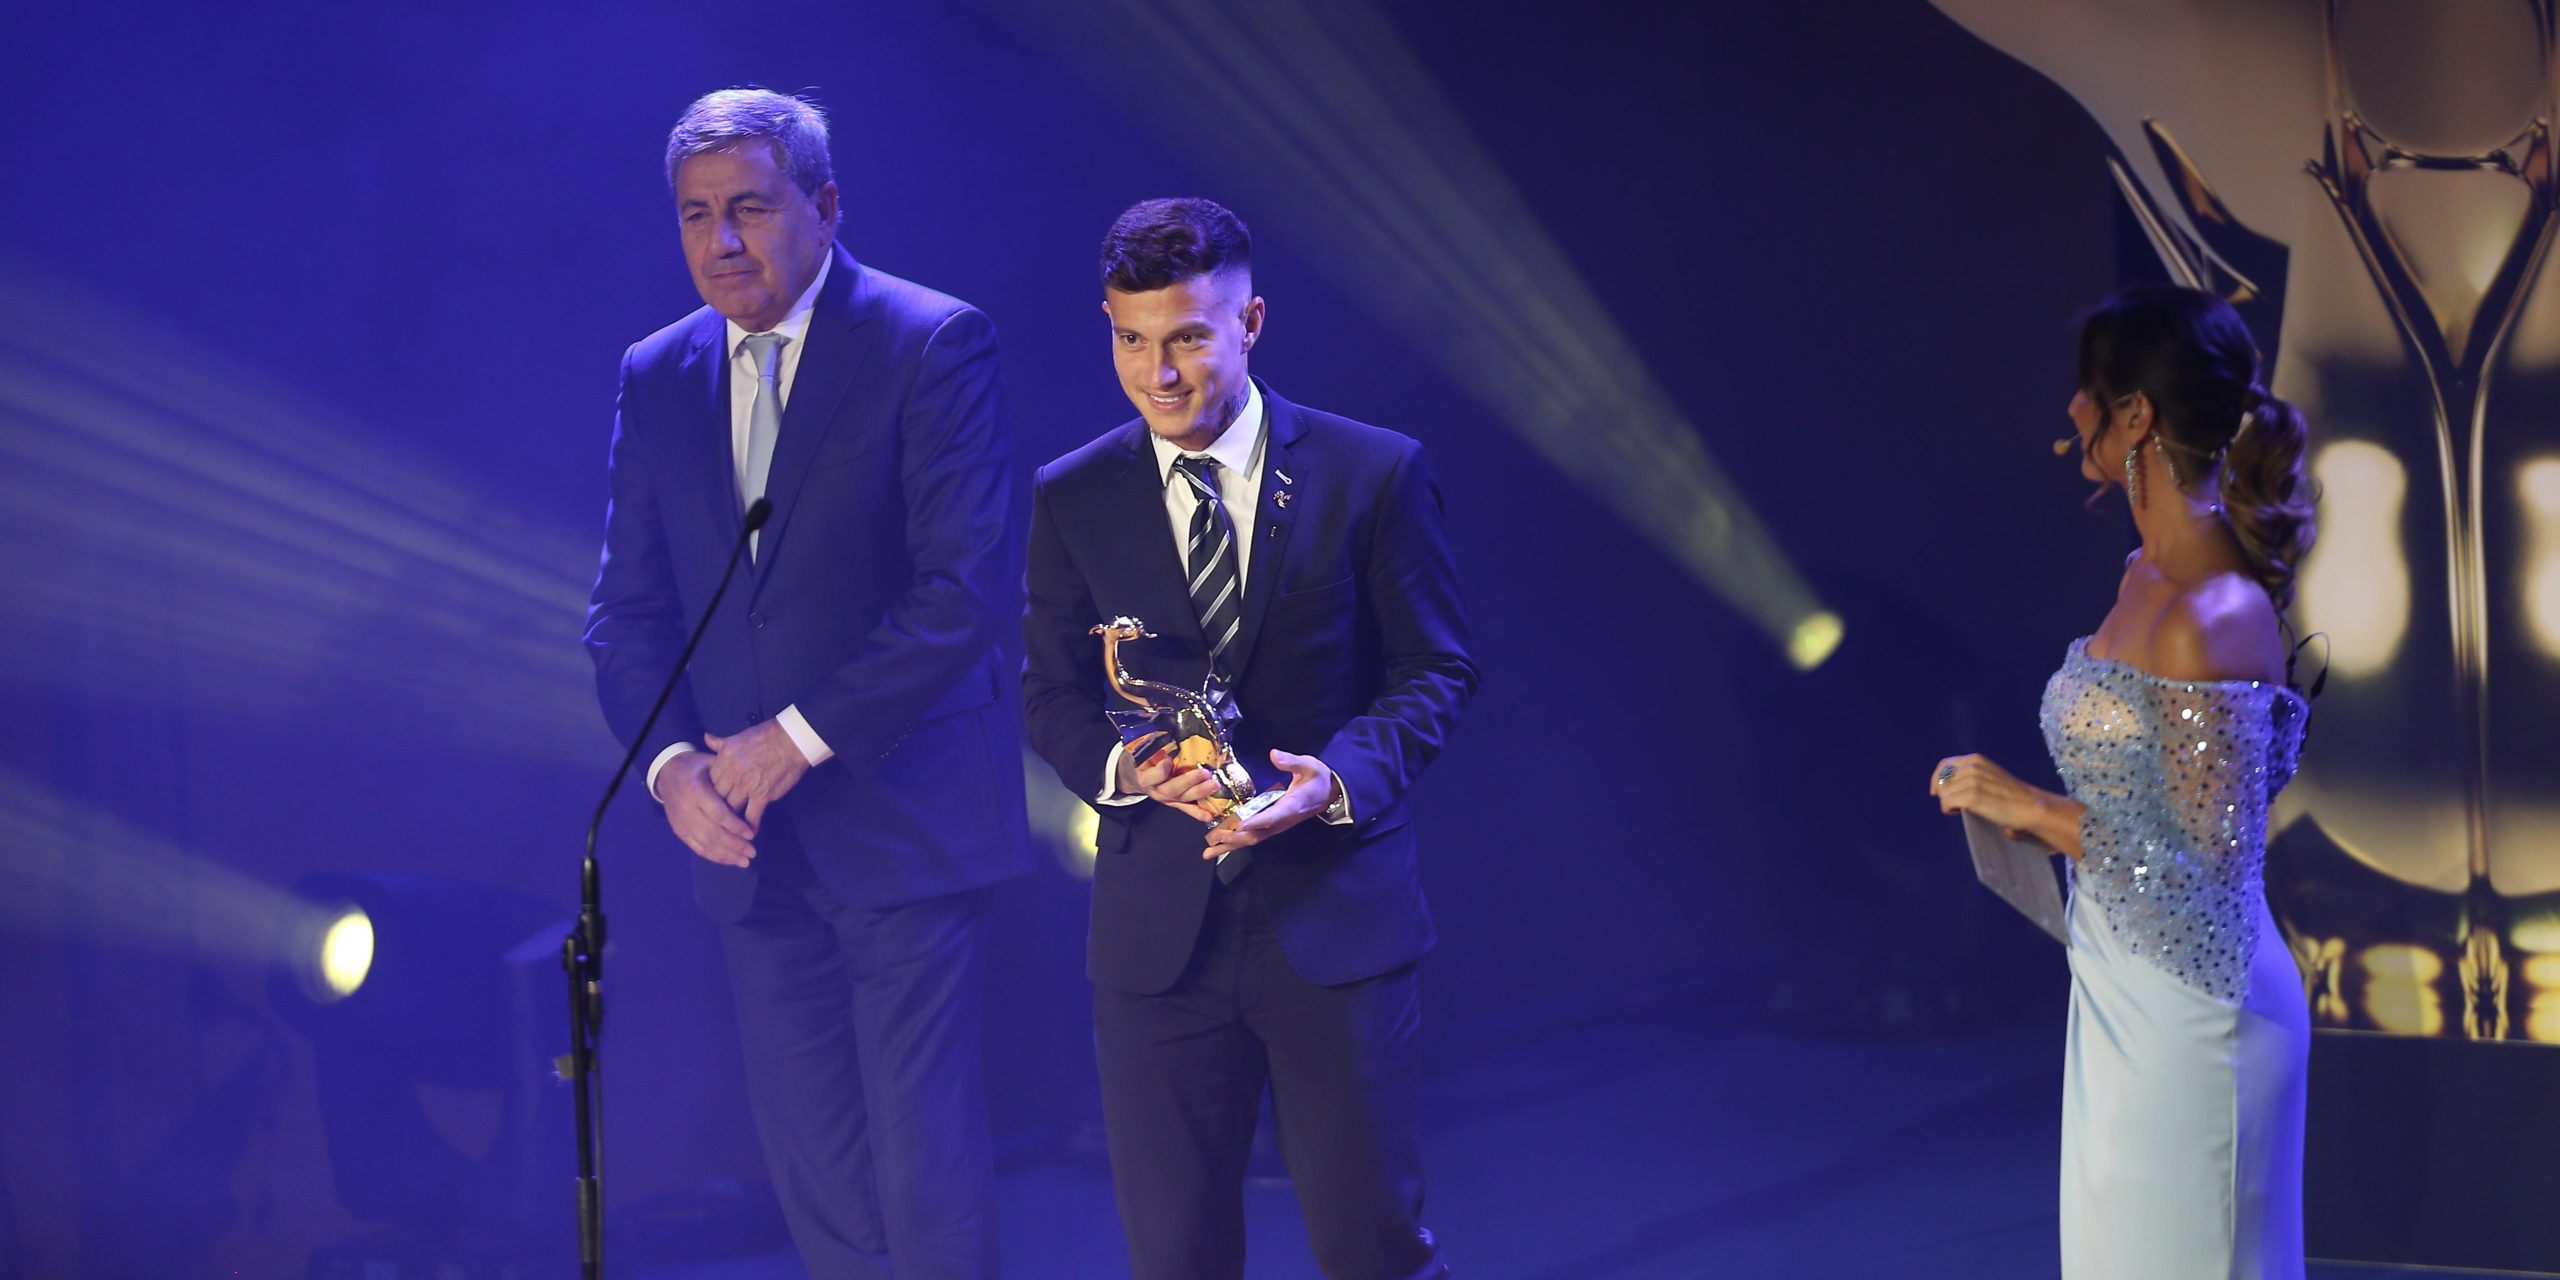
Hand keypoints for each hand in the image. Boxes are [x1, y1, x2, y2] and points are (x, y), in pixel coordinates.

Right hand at [660, 751, 757, 866]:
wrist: (668, 773)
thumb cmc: (697, 768)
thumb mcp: (713, 764)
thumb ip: (729, 779)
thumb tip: (753, 794)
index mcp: (695, 789)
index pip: (717, 813)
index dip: (735, 826)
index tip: (751, 834)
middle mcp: (686, 808)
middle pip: (712, 833)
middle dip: (734, 845)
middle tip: (752, 852)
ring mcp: (681, 822)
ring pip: (705, 844)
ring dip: (726, 855)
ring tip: (745, 860)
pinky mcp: (679, 831)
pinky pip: (697, 848)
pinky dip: (715, 856)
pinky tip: (730, 860)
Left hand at [704, 720, 811, 830]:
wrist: (792, 739)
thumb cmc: (767, 736)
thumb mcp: (739, 736)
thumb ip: (720, 743)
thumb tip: (706, 738)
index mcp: (724, 757)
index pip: (708, 781)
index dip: (709, 792)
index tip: (712, 799)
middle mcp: (732, 772)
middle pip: (716, 797)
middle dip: (716, 808)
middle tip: (718, 817)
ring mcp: (746, 785)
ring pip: (730, 808)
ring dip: (731, 819)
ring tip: (731, 827)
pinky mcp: (762, 794)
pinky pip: (751, 816)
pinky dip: (749, 826)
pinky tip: (749, 832)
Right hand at [1121, 732, 1221, 822]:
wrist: (1136, 776)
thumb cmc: (1141, 760)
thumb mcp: (1140, 750)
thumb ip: (1150, 742)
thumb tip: (1161, 724)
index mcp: (1144, 777)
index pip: (1151, 777)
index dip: (1160, 771)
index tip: (1168, 761)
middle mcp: (1156, 790)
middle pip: (1172, 789)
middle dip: (1188, 781)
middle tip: (1203, 773)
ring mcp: (1167, 798)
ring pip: (1184, 798)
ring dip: (1200, 793)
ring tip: (1214, 785)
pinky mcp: (1176, 803)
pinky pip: (1188, 809)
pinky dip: (1199, 812)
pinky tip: (1211, 814)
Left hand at [1203, 750, 1337, 861]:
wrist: (1328, 794)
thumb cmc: (1317, 778)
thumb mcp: (1309, 765)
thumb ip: (1291, 761)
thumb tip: (1274, 755)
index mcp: (1291, 805)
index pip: (1273, 816)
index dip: (1257, 821)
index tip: (1240, 824)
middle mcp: (1282, 820)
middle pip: (1258, 834)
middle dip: (1236, 837)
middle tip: (1214, 836)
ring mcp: (1277, 826)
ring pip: (1253, 839)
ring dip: (1231, 845)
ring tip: (1209, 852)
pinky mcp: (1272, 826)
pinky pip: (1253, 836)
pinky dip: (1235, 842)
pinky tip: (1219, 846)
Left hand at [1929, 752, 2052, 842]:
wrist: (2030, 806)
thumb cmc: (2011, 796)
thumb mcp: (1989, 776)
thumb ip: (1971, 775)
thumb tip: (1947, 785)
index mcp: (1975, 759)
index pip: (1944, 765)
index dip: (1937, 779)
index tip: (1935, 792)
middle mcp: (1972, 766)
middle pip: (1941, 781)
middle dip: (1944, 794)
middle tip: (1955, 805)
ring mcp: (1972, 780)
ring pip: (1943, 793)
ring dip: (1949, 803)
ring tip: (1963, 810)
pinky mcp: (1972, 796)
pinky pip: (1946, 803)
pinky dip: (1949, 810)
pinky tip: (1960, 813)